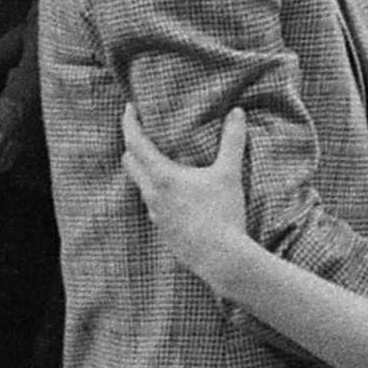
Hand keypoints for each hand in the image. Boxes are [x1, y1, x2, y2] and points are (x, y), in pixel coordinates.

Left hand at [119, 103, 249, 274]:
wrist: (220, 259)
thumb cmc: (223, 214)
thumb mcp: (229, 174)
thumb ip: (232, 141)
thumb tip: (237, 112)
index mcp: (162, 176)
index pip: (135, 142)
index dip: (129, 122)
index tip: (129, 108)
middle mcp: (152, 194)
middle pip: (130, 163)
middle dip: (132, 145)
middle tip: (141, 132)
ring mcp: (155, 215)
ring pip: (140, 186)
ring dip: (144, 171)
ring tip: (159, 162)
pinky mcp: (163, 231)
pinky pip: (153, 206)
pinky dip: (156, 193)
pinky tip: (173, 195)